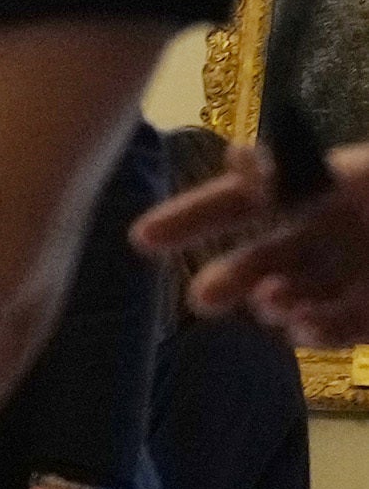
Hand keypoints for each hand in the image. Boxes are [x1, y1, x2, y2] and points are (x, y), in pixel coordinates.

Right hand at [138, 135, 368, 346]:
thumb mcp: (362, 177)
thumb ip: (299, 174)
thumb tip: (238, 156)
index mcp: (328, 188)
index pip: (246, 200)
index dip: (194, 216)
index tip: (142, 238)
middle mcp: (333, 234)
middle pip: (262, 257)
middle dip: (228, 277)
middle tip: (204, 297)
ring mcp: (353, 278)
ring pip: (290, 297)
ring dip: (271, 303)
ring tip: (274, 301)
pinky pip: (333, 331)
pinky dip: (314, 332)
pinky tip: (306, 326)